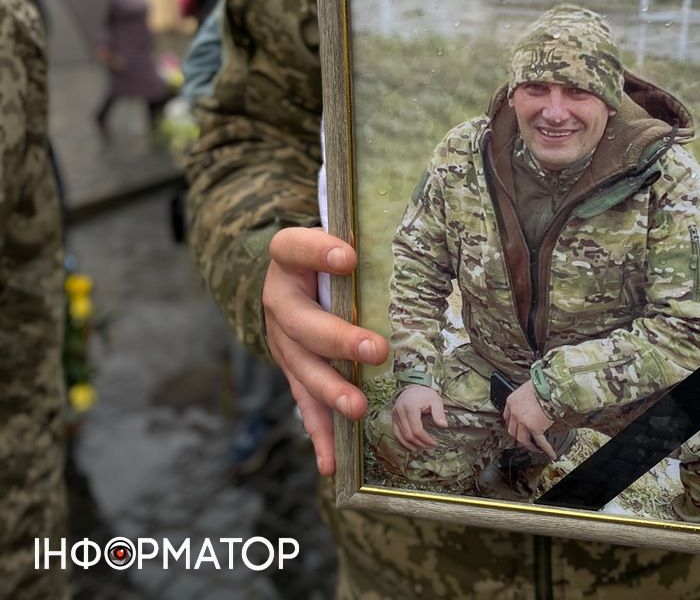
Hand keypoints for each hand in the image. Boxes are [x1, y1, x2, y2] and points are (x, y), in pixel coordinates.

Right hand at [263, 226, 387, 476]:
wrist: (291, 280)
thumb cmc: (329, 258)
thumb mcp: (336, 242)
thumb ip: (363, 246)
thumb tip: (414, 248)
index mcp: (287, 261)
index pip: (292, 247)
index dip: (316, 252)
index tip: (347, 258)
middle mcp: (280, 302)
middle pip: (301, 323)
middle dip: (338, 340)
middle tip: (375, 350)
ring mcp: (283, 342)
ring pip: (302, 369)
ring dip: (331, 391)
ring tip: (358, 408)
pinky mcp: (294, 373)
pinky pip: (306, 406)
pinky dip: (320, 435)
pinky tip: (331, 463)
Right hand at [392, 385, 446, 449]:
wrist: (412, 386)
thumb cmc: (425, 393)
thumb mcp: (435, 399)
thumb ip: (439, 412)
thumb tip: (443, 425)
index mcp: (410, 408)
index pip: (417, 430)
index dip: (425, 439)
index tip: (434, 443)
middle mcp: (400, 412)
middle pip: (408, 435)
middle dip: (420, 443)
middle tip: (430, 446)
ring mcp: (394, 415)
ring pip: (400, 436)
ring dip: (411, 444)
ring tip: (422, 447)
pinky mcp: (393, 418)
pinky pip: (396, 433)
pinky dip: (403, 441)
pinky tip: (412, 445)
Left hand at [503, 381, 555, 458]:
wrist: (551, 386)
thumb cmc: (542, 383)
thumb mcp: (527, 388)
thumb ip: (526, 398)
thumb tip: (532, 404)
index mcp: (511, 401)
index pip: (507, 417)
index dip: (512, 425)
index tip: (517, 429)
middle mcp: (515, 413)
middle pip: (513, 430)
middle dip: (520, 437)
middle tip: (526, 440)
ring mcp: (524, 422)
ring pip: (522, 439)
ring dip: (529, 445)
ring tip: (536, 448)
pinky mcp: (535, 428)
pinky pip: (540, 442)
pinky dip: (546, 449)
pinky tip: (551, 454)